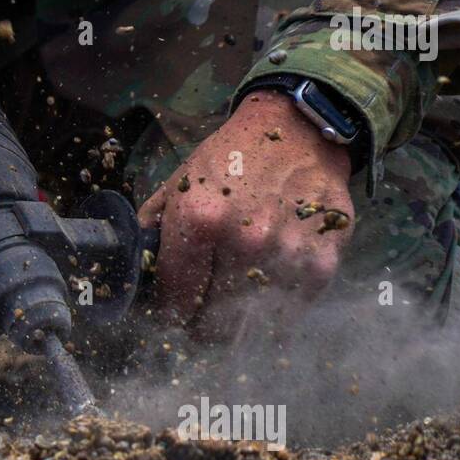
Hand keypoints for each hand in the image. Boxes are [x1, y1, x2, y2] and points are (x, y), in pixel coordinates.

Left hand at [137, 90, 355, 332]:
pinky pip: (290, 314)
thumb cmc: (231, 159)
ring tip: (232, 309)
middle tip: (200, 320)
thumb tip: (136, 276)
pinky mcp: (323, 263)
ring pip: (252, 327)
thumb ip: (152, 232)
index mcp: (200, 220)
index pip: (176, 300)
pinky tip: (264, 294)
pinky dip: (274, 314)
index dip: (171, 313)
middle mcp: (244, 241)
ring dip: (239, 325)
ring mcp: (287, 255)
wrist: (298, 131)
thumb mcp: (178, 184)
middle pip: (213, 324)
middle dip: (201, 327)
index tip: (173, 314)